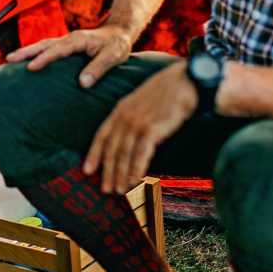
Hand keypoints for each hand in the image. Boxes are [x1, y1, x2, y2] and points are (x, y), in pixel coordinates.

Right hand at [6, 24, 133, 87]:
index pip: (58, 50)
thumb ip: (98, 68)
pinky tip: (27, 61)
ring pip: (43, 45)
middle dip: (26, 52)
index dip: (44, 58)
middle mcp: (69, 39)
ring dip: (27, 51)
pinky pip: (47, 49)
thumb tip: (82, 83)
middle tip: (8, 59)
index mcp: (78, 40)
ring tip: (10, 60)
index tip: (31, 68)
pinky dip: (35, 53)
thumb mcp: (113, 57)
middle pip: (44, 44)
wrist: (120, 33)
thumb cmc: (118, 45)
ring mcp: (66, 42)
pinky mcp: (66, 47)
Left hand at [84, 62, 195, 193]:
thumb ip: (132, 117)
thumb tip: (129, 138)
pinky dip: (136, 168)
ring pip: (124, 154)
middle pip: (112, 149)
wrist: (185, 81)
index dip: (94, 154)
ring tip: (121, 190)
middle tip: (106, 189)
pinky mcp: (152, 128)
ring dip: (121, 174)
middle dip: (108, 171)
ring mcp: (137, 122)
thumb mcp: (141, 102)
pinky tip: (135, 181)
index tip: (87, 170)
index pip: (102, 135)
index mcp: (120, 109)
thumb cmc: (166, 93)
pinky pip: (141, 153)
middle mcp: (125, 116)